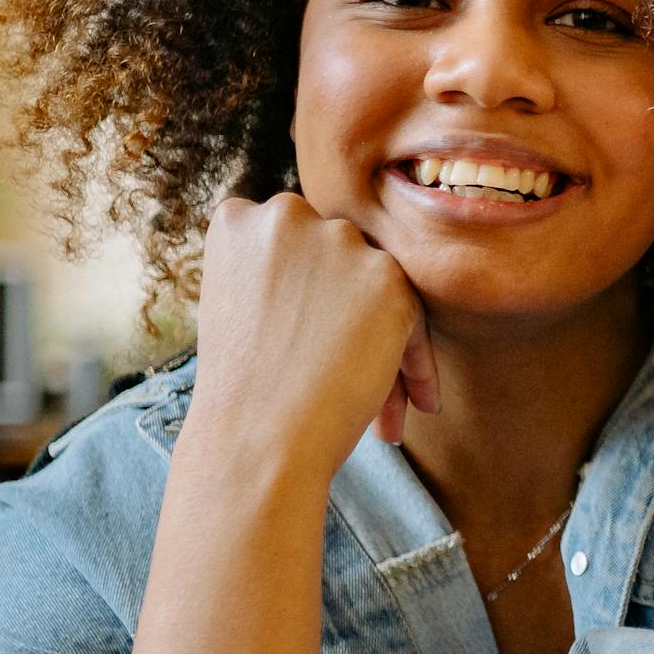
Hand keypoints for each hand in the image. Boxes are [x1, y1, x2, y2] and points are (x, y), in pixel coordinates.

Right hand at [189, 194, 439, 474]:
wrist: (254, 439)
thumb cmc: (241, 394)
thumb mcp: (236, 311)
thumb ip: (274, 277)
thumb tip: (325, 281)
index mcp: (236, 222)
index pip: (291, 242)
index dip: (309, 290)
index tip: (311, 335)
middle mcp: (285, 215)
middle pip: (338, 256)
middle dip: (349, 311)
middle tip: (348, 366)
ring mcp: (337, 241)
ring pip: (378, 285)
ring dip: (386, 336)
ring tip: (392, 405)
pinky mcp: (384, 274)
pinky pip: (414, 316)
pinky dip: (416, 362)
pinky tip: (414, 404)